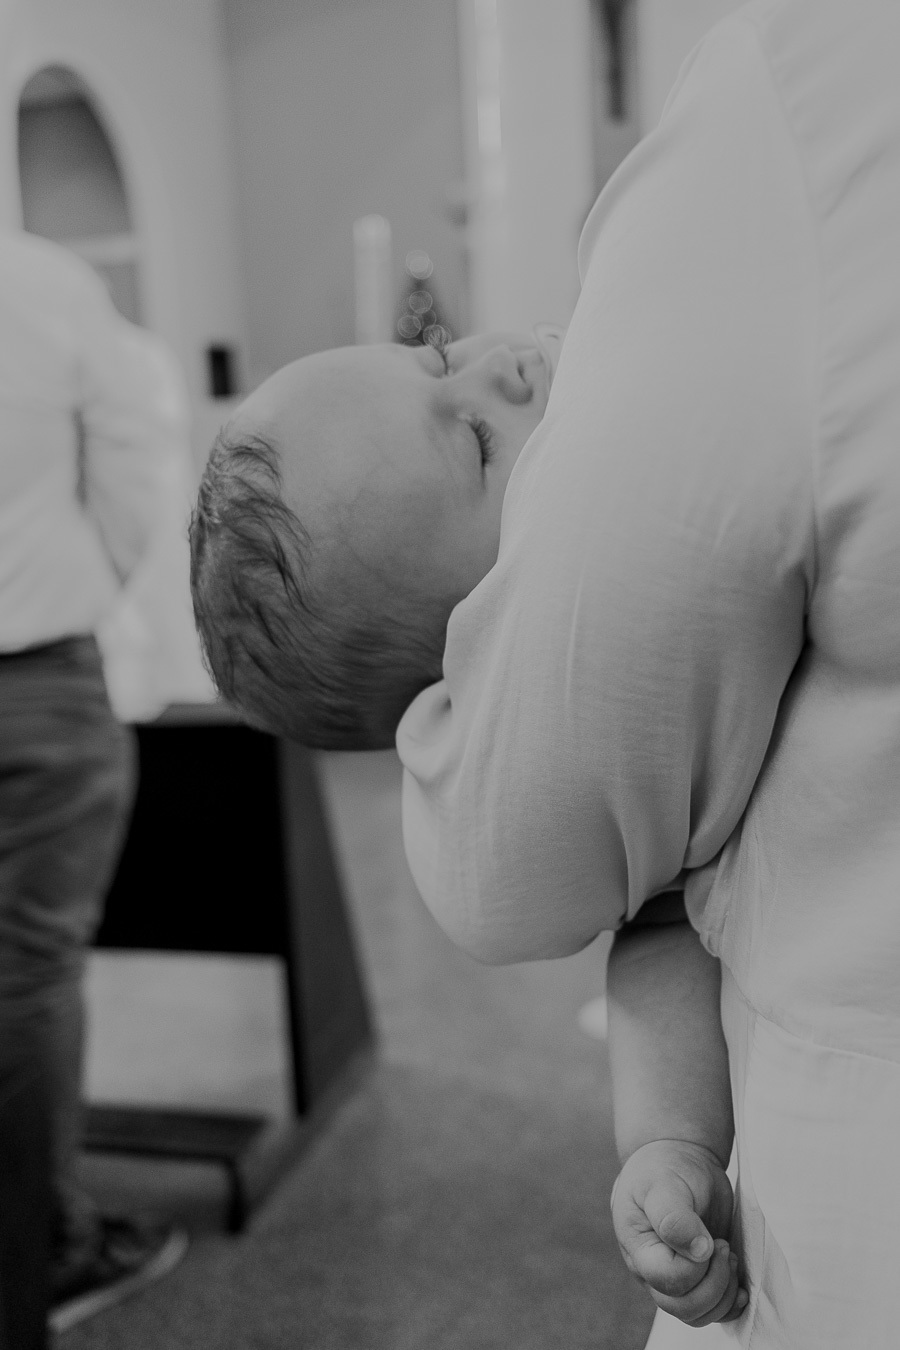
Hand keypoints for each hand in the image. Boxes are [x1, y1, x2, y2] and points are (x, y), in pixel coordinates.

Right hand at [611, 1139, 747, 1326]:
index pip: (669, 1280)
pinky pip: (713, 1312)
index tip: (712, 1239)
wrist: (677, 1160)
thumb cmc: (665, 1169)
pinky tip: (740, 1286)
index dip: (697, 1268)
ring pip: (698, 1315)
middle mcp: (654, 1271)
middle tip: (724, 1247)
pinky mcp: (697, 1279)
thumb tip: (699, 1252)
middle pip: (683, 1307)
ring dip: (724, 1295)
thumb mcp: (663, 1184)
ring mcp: (675, 1278)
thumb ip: (675, 1218)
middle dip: (714, 1285)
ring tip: (730, 1256)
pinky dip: (731, 1306)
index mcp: (640, 1249)